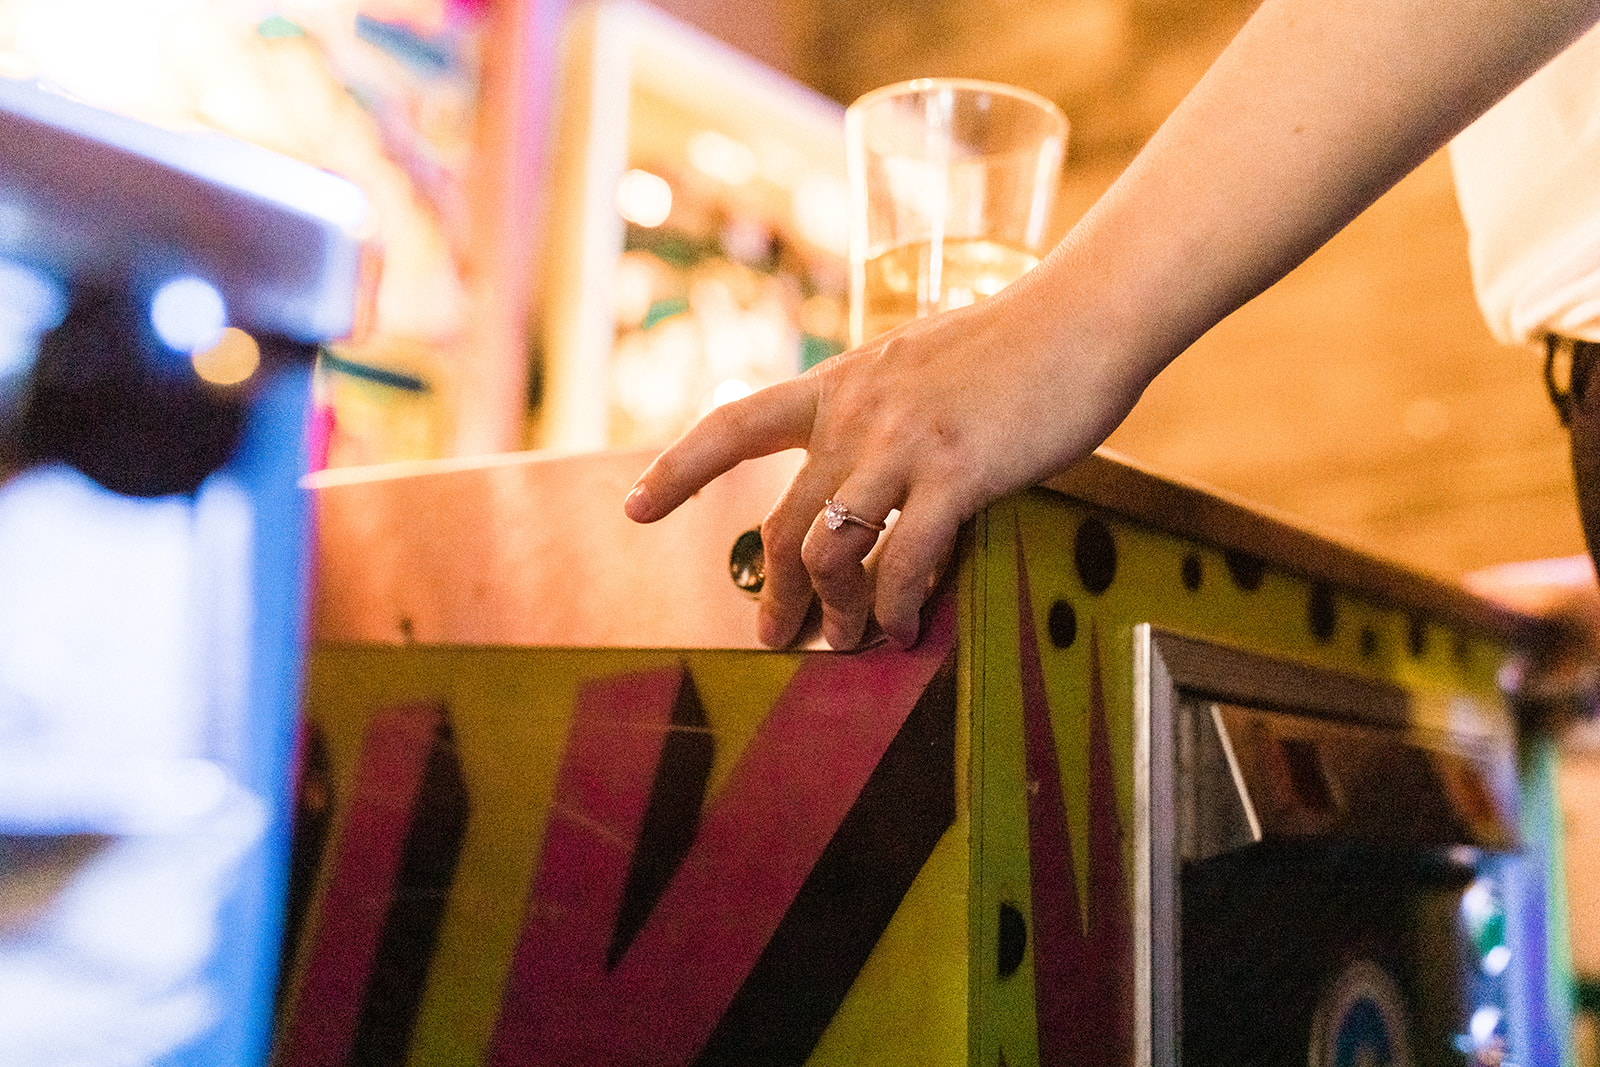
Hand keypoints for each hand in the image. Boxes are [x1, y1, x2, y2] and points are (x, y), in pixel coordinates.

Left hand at [623, 265, 1152, 649]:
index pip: (734, 425)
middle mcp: (857, 414)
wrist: (1082, 314)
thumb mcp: (919, 360)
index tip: (634, 510)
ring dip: (834, 612)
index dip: (678, 471)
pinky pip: (906, 561)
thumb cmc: (1013, 342)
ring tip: (846, 643)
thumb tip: (869, 459)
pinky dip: (896, 606)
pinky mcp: (958, 473)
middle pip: (785, 521)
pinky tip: (904, 627)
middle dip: (773, 592)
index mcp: (840, 383)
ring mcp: (903, 444)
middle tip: (773, 636)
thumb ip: (881, 406)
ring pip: (833, 550)